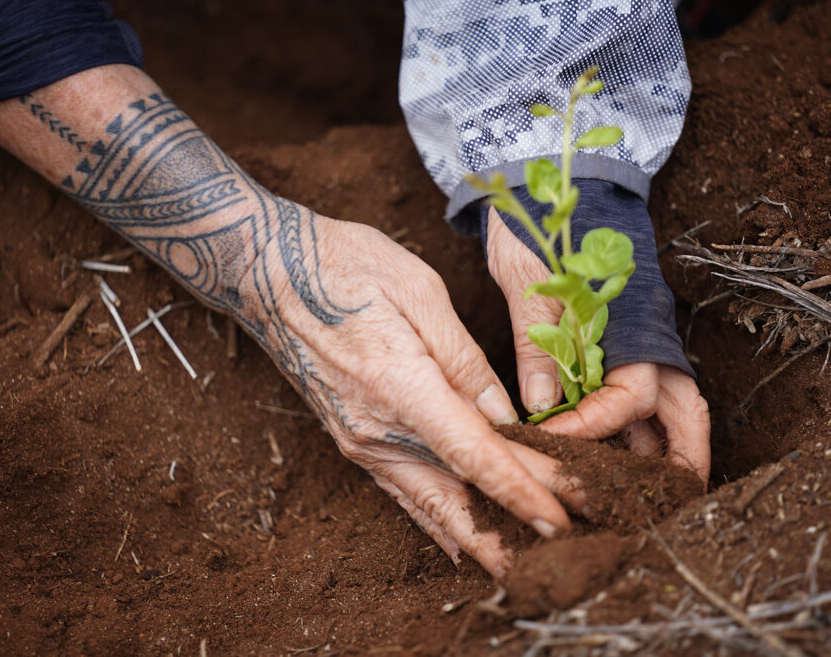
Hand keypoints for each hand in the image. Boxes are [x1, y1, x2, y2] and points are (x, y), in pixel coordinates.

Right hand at [236, 202, 587, 574]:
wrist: (265, 271)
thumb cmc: (343, 266)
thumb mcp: (419, 291)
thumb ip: (466, 360)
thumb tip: (505, 415)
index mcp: (400, 386)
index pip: (475, 455)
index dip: (523, 492)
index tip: (564, 519)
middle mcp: (376, 429)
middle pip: (458, 494)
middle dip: (514, 527)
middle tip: (564, 549)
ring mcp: (359, 440)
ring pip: (429, 505)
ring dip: (478, 536)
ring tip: (521, 563)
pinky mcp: (351, 437)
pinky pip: (401, 493)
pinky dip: (436, 522)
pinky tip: (459, 544)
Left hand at [485, 207, 710, 484]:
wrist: (552, 183)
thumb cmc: (545, 223)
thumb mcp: (532, 281)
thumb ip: (539, 344)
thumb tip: (540, 407)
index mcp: (633, 322)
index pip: (631, 397)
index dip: (593, 426)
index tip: (551, 439)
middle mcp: (648, 338)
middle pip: (681, 412)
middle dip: (678, 460)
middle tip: (662, 505)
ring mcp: (641, 343)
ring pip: (664, 410)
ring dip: (652, 452)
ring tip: (631, 494)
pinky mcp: (622, 344)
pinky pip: (636, 398)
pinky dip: (625, 431)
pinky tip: (601, 454)